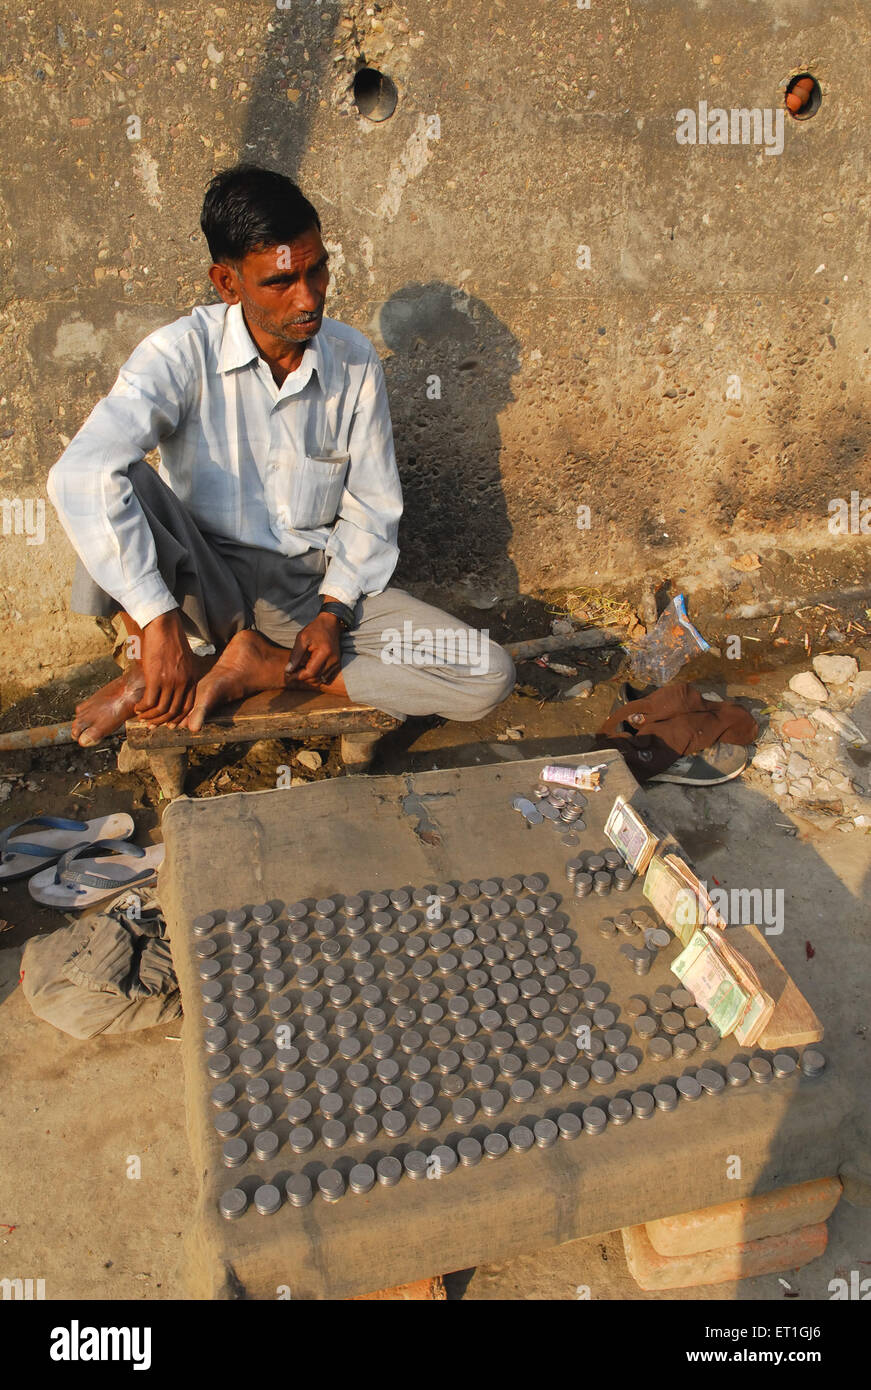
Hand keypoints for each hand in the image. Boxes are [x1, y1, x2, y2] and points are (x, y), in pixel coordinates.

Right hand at [133, 609, 197, 725]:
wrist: (163, 625)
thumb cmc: (170, 639)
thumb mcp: (184, 659)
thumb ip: (182, 675)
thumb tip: (174, 686)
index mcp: (192, 678)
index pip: (188, 707)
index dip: (177, 718)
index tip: (167, 723)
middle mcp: (183, 683)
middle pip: (174, 712)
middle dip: (161, 721)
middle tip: (150, 723)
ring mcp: (170, 681)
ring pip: (161, 710)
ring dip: (149, 716)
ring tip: (141, 715)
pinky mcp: (156, 678)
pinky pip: (149, 702)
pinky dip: (142, 708)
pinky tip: (137, 707)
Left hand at [285, 612, 342, 687]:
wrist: (330, 624)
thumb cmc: (315, 629)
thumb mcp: (302, 638)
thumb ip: (295, 655)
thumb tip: (288, 670)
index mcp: (324, 652)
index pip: (310, 672)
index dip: (298, 676)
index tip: (288, 674)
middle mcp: (333, 660)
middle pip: (315, 679)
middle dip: (302, 678)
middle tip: (292, 673)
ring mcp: (336, 664)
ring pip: (320, 680)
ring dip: (309, 679)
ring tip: (299, 670)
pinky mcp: (337, 665)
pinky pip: (325, 679)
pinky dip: (316, 678)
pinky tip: (309, 670)